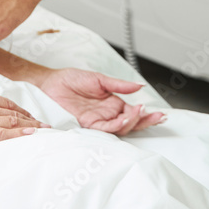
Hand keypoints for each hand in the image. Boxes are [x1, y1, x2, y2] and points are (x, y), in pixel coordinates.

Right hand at [0, 88, 46, 149]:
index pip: (4, 102)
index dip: (21, 110)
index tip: (31, 115)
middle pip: (12, 112)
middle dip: (31, 119)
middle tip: (47, 125)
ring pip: (11, 121)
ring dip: (30, 126)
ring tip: (44, 132)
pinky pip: (0, 133)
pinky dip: (18, 133)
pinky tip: (30, 134)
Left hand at [38, 68, 164, 134]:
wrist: (48, 83)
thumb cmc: (70, 79)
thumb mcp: (99, 79)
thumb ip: (119, 84)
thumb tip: (140, 86)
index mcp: (112, 104)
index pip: (133, 112)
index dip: (145, 114)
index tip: (159, 113)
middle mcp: (106, 115)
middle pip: (130, 123)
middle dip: (144, 121)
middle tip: (157, 117)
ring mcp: (97, 122)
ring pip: (119, 128)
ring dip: (132, 123)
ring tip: (140, 114)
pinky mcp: (86, 126)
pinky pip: (104, 130)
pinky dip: (116, 126)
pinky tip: (125, 120)